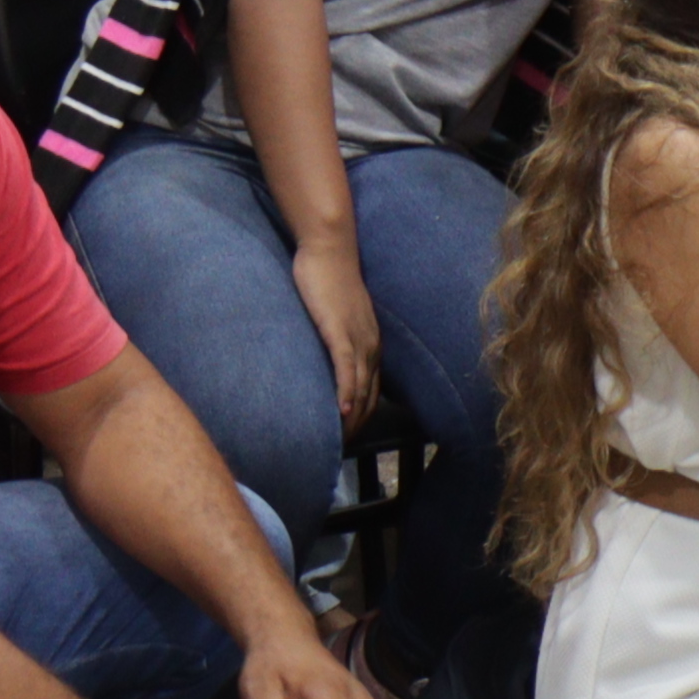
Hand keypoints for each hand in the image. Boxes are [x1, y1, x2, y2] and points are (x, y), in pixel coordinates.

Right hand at [290, 234, 381, 429]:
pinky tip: (340, 411)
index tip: (349, 436)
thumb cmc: (329, 278)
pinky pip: (346, 368)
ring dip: (352, 417)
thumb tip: (326, 355)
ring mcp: (357, 338)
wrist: (329, 249)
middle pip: (369, 395)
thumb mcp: (337, 314)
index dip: (363, 415)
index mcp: (371, 342)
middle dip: (358, 424)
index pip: (372, 389)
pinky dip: (345, 392)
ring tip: (341, 440)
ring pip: (360, 387)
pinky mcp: (340, 331)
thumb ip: (336, 335)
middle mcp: (371, 344)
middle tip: (343, 448)